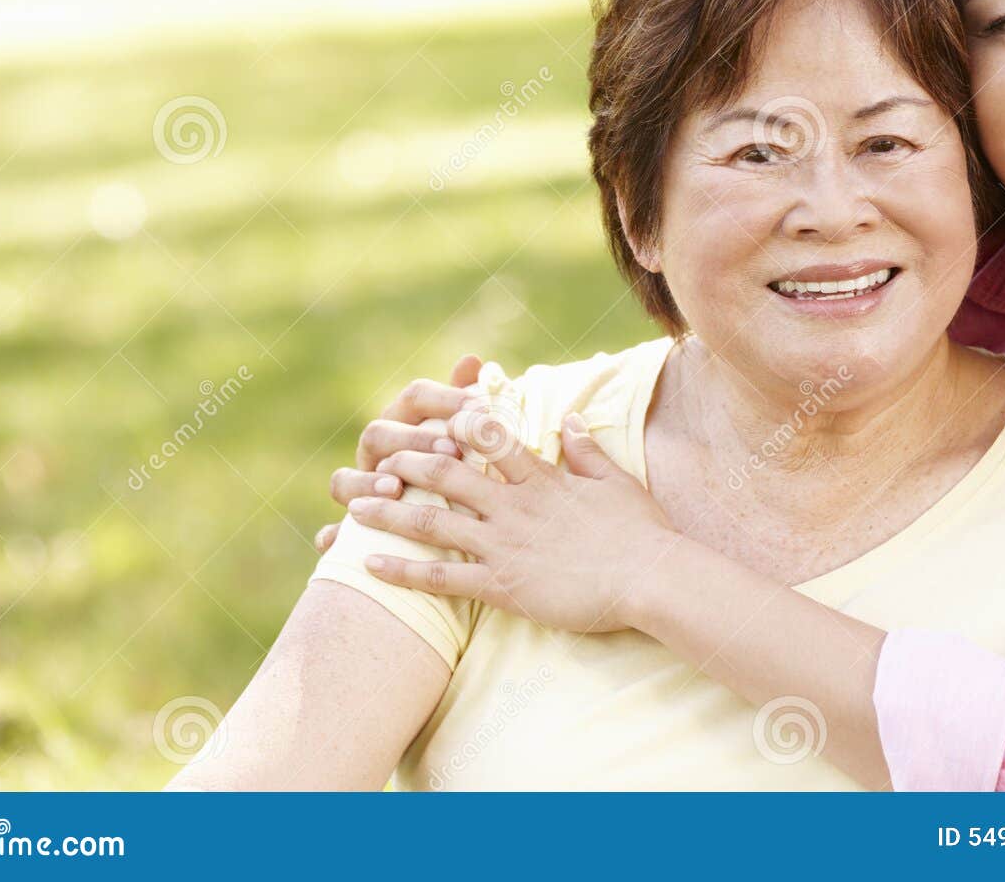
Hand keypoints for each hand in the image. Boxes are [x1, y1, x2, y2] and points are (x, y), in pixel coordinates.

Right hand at [315, 355, 481, 553]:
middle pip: (378, 433)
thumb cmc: (470, 477)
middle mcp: (378, 454)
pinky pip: (332, 532)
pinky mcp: (353, 531)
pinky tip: (341, 538)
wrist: (463, 530)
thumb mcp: (477, 443)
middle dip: (412, 440)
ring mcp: (359, 490)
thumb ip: (471, 404)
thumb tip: (472, 360)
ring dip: (366, 482)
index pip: (416, 397)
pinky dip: (334, 534)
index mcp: (407, 423)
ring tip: (395, 487)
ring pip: (343, 479)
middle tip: (451, 450)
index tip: (480, 408)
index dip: (444, 399)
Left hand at [344, 411, 680, 632]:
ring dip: (390, 511)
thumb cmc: (641, 533)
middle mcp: (514, 506)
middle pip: (447, 474)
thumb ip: (585, 450)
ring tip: (353, 505)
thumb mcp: (615, 481)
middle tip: (375, 455)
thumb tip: (567, 419)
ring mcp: (505, 545)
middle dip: (406, 461)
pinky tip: (370, 564)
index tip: (431, 418)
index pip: (489, 439)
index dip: (456, 426)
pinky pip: (442, 577)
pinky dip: (403, 570)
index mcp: (541, 479)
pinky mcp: (503, 585)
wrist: (651, 579)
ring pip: (434, 521)